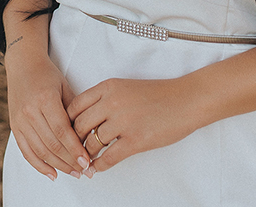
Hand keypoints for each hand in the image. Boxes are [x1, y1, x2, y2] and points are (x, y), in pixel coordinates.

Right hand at [6, 52, 92, 180]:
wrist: (23, 65)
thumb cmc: (48, 75)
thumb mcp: (65, 87)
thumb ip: (75, 111)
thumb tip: (88, 137)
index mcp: (45, 99)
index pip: (62, 131)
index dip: (75, 149)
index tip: (87, 162)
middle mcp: (30, 111)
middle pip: (52, 144)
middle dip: (70, 161)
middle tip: (86, 172)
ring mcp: (19, 120)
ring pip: (40, 151)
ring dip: (58, 166)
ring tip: (74, 173)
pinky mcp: (14, 126)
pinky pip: (26, 151)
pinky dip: (39, 165)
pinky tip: (52, 174)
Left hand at [68, 77, 205, 172]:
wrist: (187, 100)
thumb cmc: (159, 94)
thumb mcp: (126, 87)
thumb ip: (105, 99)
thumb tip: (87, 118)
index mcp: (108, 87)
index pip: (76, 106)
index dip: (69, 121)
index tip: (69, 131)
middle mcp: (112, 102)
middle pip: (80, 125)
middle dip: (74, 140)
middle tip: (74, 149)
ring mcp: (124, 121)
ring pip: (92, 143)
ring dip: (87, 154)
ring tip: (86, 160)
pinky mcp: (136, 140)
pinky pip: (109, 157)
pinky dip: (100, 166)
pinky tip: (98, 168)